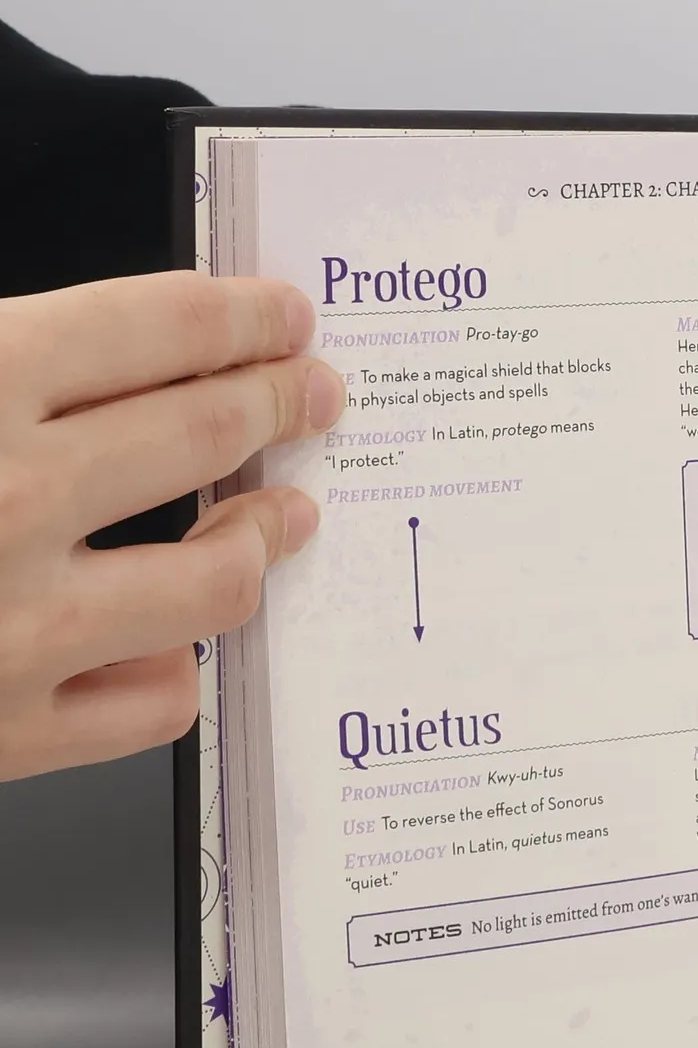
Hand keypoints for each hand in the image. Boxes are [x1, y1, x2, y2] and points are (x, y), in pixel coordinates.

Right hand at [0, 272, 342, 781]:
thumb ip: (10, 373)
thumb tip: (104, 360)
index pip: (159, 326)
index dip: (243, 318)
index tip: (284, 320)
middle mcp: (11, 498)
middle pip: (208, 433)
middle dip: (283, 404)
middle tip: (317, 395)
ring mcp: (22, 624)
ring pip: (218, 578)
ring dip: (264, 539)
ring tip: (287, 519)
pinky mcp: (14, 729)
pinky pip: (158, 701)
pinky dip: (174, 670)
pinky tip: (168, 646)